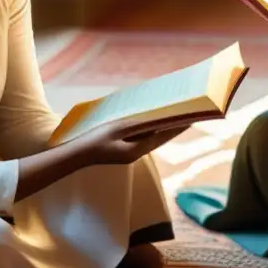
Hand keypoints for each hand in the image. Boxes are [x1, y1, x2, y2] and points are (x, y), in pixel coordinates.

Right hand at [71, 118, 186, 166]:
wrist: (76, 155)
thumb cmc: (94, 141)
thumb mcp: (116, 128)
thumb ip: (135, 124)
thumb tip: (155, 118)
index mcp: (136, 150)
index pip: (163, 136)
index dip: (177, 126)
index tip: (191, 117)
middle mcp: (136, 153)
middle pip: (160, 137)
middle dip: (173, 125)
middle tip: (186, 112)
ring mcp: (130, 152)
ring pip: (153, 137)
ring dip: (162, 126)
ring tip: (173, 114)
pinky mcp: (124, 149)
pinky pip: (142, 137)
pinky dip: (150, 128)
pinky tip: (152, 120)